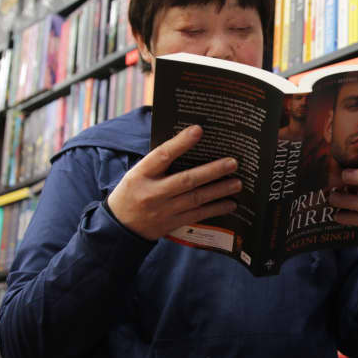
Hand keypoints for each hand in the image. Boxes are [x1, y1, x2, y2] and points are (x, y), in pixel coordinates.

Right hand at [107, 125, 241, 239]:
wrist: (119, 227)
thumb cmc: (132, 192)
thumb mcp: (138, 173)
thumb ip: (160, 162)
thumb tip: (190, 143)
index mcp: (141, 174)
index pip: (162, 155)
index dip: (180, 143)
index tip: (199, 130)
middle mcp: (152, 193)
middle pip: (186, 180)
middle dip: (212, 171)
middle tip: (233, 163)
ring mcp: (163, 210)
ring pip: (196, 199)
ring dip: (219, 191)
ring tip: (238, 183)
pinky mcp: (171, 224)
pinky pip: (198, 215)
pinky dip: (216, 209)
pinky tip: (231, 204)